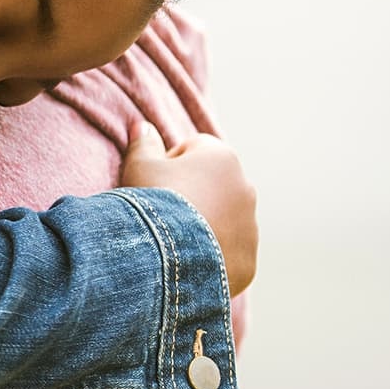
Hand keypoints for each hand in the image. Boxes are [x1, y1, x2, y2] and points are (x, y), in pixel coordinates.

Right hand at [120, 121, 257, 295]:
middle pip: (212, 186)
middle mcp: (245, 188)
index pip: (193, 151)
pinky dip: (211, 257)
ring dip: (203, 225)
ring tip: (171, 242)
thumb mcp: (139, 166)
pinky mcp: (249, 260)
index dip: (168, 165)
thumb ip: (143, 143)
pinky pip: (228, 254)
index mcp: (221, 157)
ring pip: (224, 220)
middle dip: (191, 195)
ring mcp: (250, 226)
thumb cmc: (149, 203)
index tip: (152, 185)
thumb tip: (142, 125)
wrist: (162, 258)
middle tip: (159, 214)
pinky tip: (186, 263)